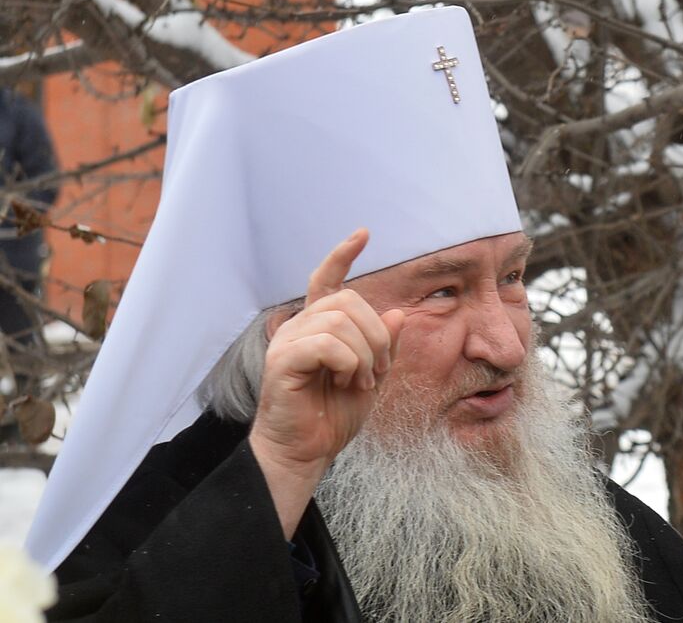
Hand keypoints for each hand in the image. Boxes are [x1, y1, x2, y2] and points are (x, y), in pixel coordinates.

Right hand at [249, 229, 404, 536]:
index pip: (327, 279)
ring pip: (340, 321)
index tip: (364, 233)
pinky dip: (347, 361)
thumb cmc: (333, 415)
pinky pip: (326, 343)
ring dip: (364, 352)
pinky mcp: (282, 361)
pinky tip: (346, 381)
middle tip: (377, 370)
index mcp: (319, 327)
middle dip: (376, 334)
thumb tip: (397, 314)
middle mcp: (300, 327)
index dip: (343, 254)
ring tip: (361, 380)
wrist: (307, 452)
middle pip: (348, 301)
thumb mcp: (372, 377)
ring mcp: (288, 342)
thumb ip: (384, 346)